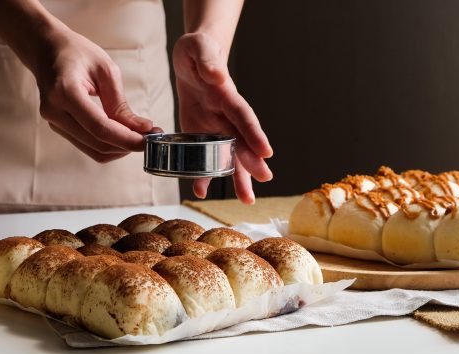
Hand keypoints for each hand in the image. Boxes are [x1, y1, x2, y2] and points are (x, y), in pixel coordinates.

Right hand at [27, 27, 152, 162]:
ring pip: (93, 150)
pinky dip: (108, 144)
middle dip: (127, 145)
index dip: (126, 139)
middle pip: (97, 143)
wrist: (46, 50)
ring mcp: (53, 122)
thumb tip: (142, 129)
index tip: (149, 139)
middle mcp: (54, 111)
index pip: (100, 127)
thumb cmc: (77, 53)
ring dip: (119, 148)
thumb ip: (121, 104)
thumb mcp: (105, 70)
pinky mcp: (58, 127)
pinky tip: (123, 134)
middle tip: (150, 137)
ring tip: (139, 136)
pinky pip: (87, 145)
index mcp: (65, 92)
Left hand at [173, 32, 272, 203]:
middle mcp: (226, 114)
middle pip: (242, 141)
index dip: (253, 133)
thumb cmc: (196, 52)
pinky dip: (203, 174)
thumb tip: (217, 76)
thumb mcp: (197, 49)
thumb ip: (207, 60)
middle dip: (252, 161)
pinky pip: (205, 156)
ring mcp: (216, 126)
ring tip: (246, 200)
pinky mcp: (202, 134)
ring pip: (230, 155)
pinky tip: (201, 191)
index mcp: (226, 95)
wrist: (192, 58)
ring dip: (237, 177)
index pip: (243, 116)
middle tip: (263, 181)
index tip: (266, 151)